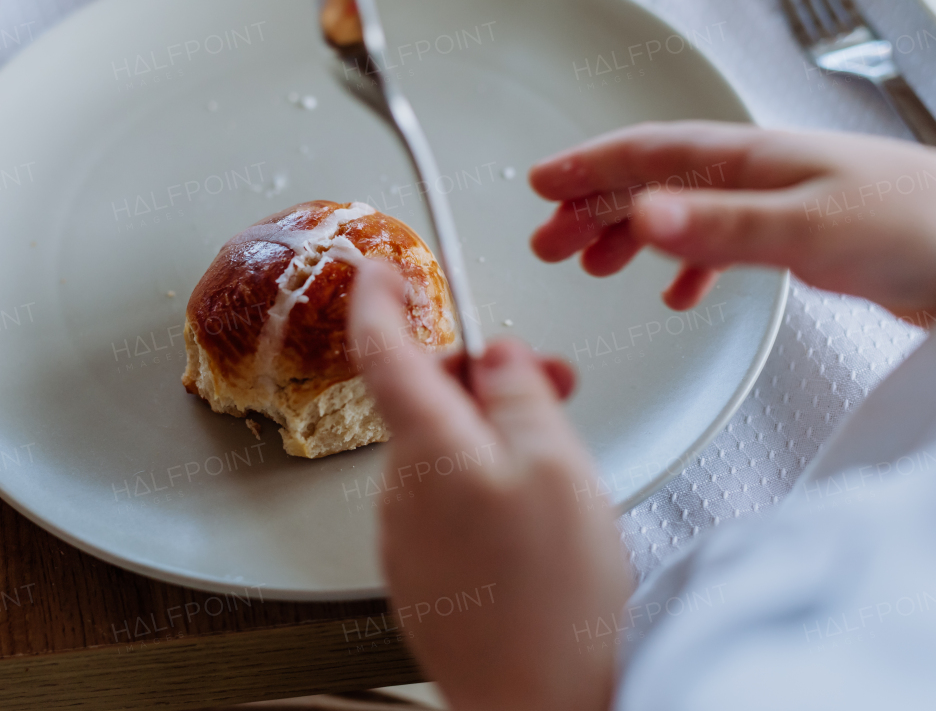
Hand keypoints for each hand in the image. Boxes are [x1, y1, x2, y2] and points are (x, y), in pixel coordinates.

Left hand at [350, 262, 631, 710]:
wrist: (536, 702)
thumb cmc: (552, 596)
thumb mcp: (558, 464)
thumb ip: (520, 393)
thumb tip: (497, 354)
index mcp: (427, 447)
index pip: (383, 350)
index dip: (377, 299)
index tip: (377, 268)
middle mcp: (401, 488)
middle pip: (426, 400)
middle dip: (482, 379)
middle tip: (549, 384)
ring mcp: (406, 534)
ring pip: (442, 450)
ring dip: (491, 435)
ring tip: (558, 469)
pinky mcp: (422, 570)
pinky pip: (445, 500)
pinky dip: (482, 484)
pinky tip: (532, 518)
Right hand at [529, 121, 935, 320]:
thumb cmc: (915, 226)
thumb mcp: (808, 227)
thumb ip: (720, 225)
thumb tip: (639, 215)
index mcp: (745, 158)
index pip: (646, 152)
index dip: (587, 166)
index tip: (539, 186)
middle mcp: (752, 173)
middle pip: (652, 180)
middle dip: (593, 206)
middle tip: (549, 243)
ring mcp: (773, 203)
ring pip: (680, 209)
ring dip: (629, 233)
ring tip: (593, 266)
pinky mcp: (796, 237)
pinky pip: (720, 244)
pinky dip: (687, 265)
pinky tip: (678, 293)